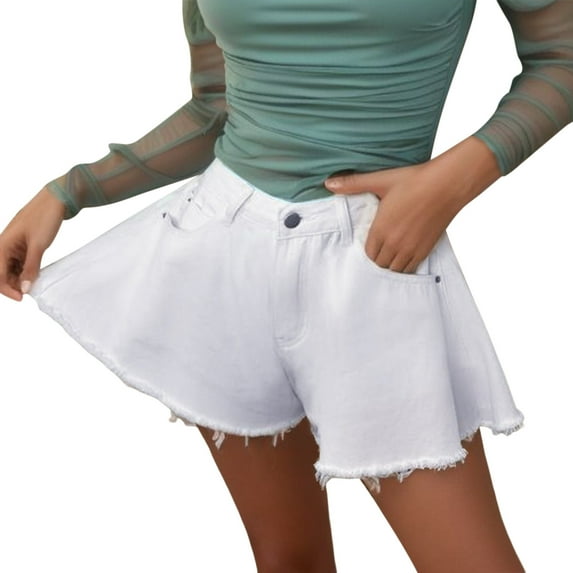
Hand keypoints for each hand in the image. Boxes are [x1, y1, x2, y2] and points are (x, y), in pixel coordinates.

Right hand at [0, 188, 65, 300]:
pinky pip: (19, 263)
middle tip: (28, 293)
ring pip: (10, 269)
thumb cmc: (44, 217)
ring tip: (33, 285)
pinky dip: (25, 271)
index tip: (22, 298)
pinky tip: (35, 275)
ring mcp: (14, 245)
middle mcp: (4, 245)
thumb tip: (25, 288)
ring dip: (18, 279)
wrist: (57, 200)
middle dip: (12, 285)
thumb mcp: (39, 245)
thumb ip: (31, 267)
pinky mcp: (23, 245)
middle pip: (1, 273)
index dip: (7, 288)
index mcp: (2, 244)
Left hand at [324, 160, 465, 273]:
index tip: (365, 248)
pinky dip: (403, 268)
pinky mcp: (426, 249)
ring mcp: (411, 248)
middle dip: (375, 262)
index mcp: (381, 229)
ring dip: (388, 267)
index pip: (366, 254)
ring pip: (394, 270)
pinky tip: (401, 262)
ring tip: (386, 260)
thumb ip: (353, 184)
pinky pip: (410, 269)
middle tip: (374, 256)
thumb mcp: (381, 180)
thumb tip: (328, 183)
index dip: (364, 253)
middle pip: (378, 265)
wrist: (447, 184)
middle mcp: (395, 243)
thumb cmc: (414, 180)